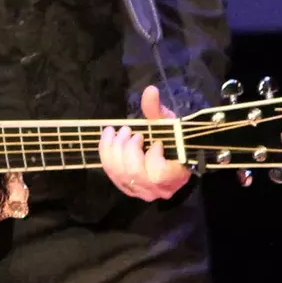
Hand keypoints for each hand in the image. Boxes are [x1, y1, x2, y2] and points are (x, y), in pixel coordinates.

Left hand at [99, 85, 192, 202]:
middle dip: (127, 148)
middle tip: (128, 130)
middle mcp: (157, 190)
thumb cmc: (172, 140)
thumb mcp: (167, 124)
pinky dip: (106, 152)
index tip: (156, 142)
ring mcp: (140, 192)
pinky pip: (110, 173)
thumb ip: (157, 110)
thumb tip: (150, 90)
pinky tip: (109, 137)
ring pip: (119, 174)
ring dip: (115, 149)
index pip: (158, 174)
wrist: (168, 155)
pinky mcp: (126, 188)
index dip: (152, 156)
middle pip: (134, 173)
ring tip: (120, 132)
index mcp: (175, 177)